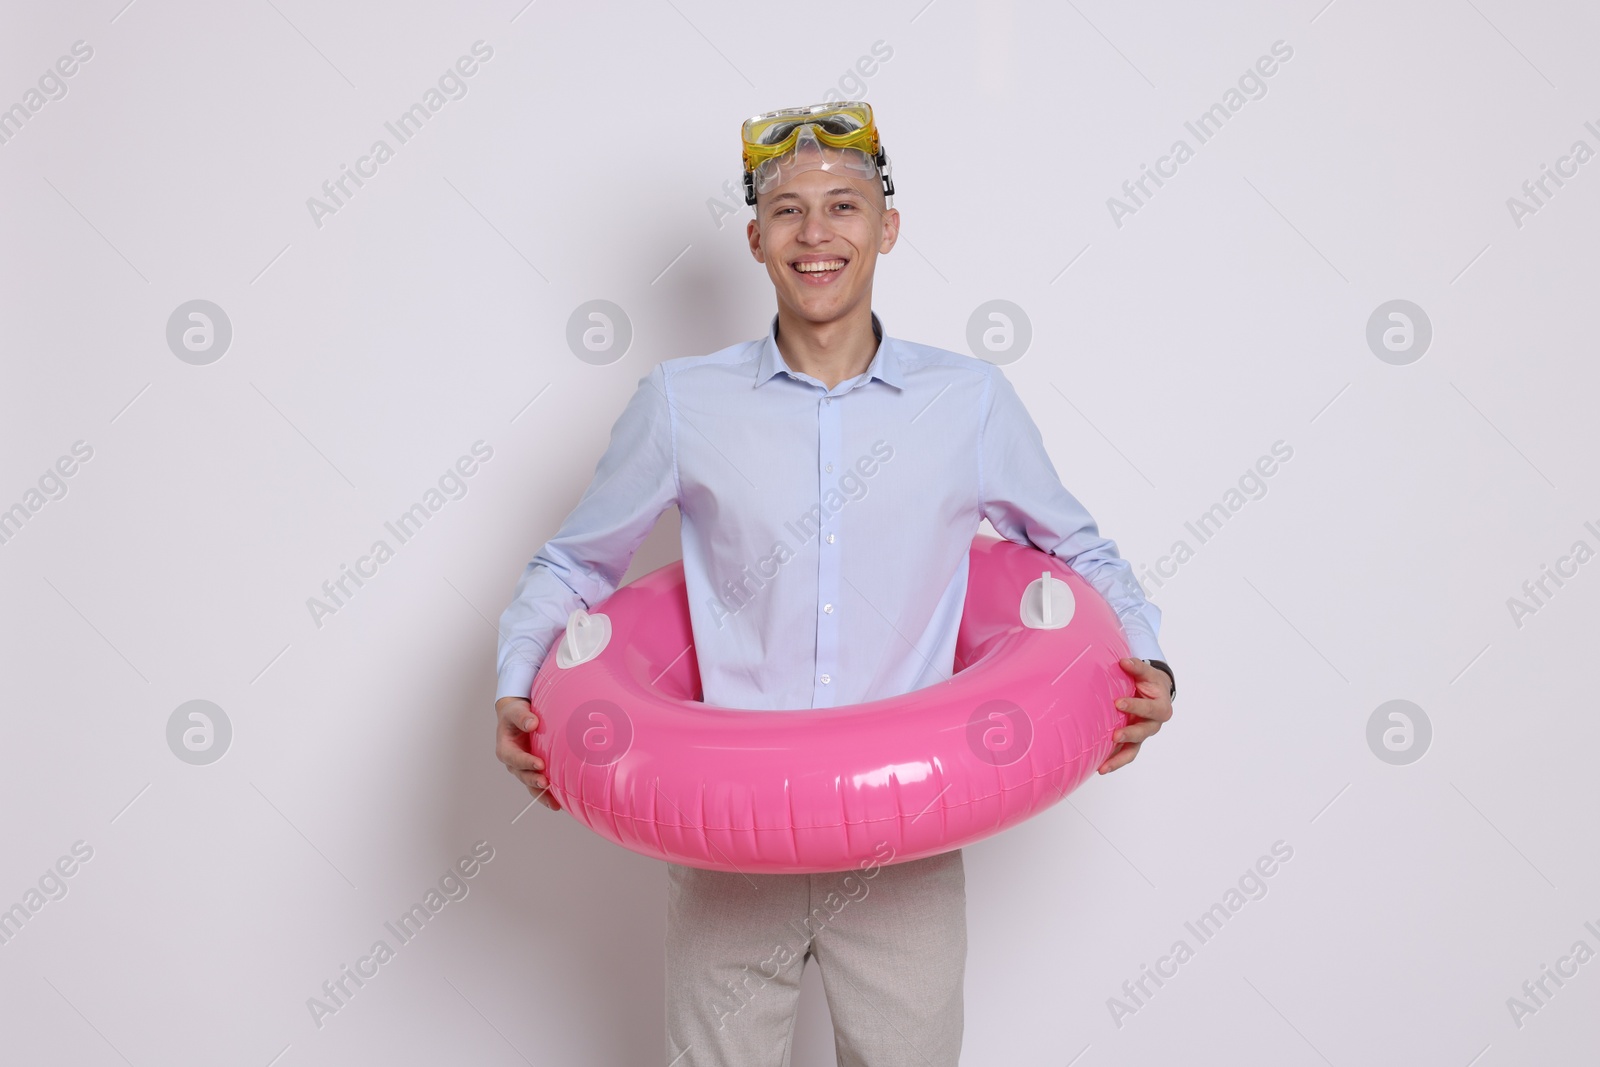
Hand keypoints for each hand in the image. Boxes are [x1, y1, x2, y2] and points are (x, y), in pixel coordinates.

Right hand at [496, 696, 560, 810]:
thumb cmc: (515, 714)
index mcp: (505, 749)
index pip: (514, 758)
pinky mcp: (533, 770)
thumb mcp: (515, 711)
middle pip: (522, 775)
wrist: (518, 717)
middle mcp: (514, 762)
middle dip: (534, 780)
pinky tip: (559, 802)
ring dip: (541, 793)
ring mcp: (524, 768)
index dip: (526, 762)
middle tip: (545, 782)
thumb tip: (532, 724)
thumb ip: (522, 717)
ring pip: (531, 784)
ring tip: (554, 803)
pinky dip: (548, 794)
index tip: (539, 764)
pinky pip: (539, 785)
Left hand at [1098, 658, 1173, 773]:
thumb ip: (1136, 667)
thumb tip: (1123, 662)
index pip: (1149, 709)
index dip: (1135, 706)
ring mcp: (1142, 735)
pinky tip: (1100, 768)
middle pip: (1143, 732)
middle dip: (1129, 734)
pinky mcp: (1132, 742)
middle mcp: (1153, 724)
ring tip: (1104, 767)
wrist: (1155, 692)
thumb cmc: (1149, 682)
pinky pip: (1124, 755)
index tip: (1118, 703)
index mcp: (1160, 707)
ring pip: (1133, 750)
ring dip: (1119, 759)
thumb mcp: (1146, 673)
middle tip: (1114, 736)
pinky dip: (1114, 762)